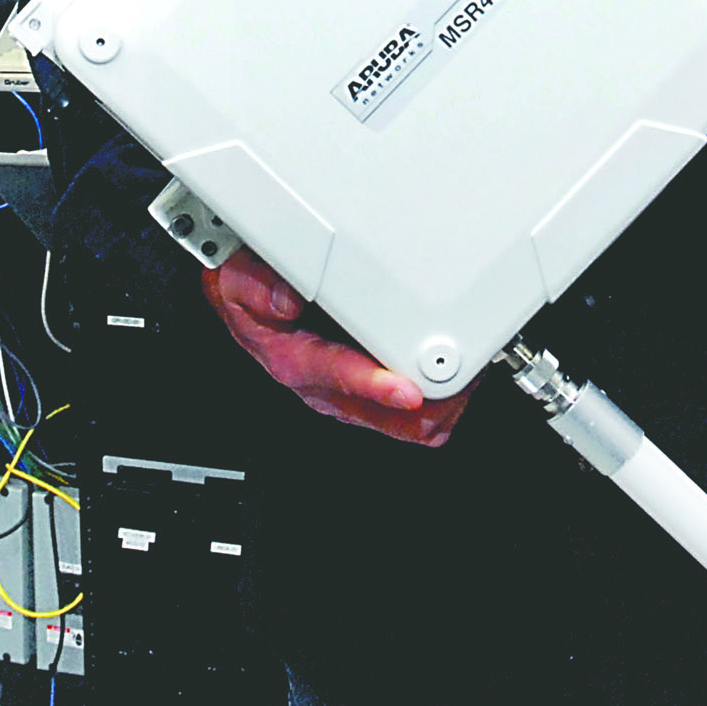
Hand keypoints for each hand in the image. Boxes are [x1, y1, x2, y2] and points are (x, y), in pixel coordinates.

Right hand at [202, 248, 473, 445]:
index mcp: (297, 361)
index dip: (375, 386)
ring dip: (445, 404)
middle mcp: (328, 385)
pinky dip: (444, 398)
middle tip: (462, 377)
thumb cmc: (249, 293)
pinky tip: (455, 373)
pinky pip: (417, 413)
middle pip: (392, 420)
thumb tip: (287, 299)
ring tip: (469, 375)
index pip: (340, 377)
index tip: (405, 389)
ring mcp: (354, 392)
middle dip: (432, 405)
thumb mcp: (237, 282)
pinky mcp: (372, 389)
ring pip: (412, 424)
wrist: (247, 298)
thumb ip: (256, 287)